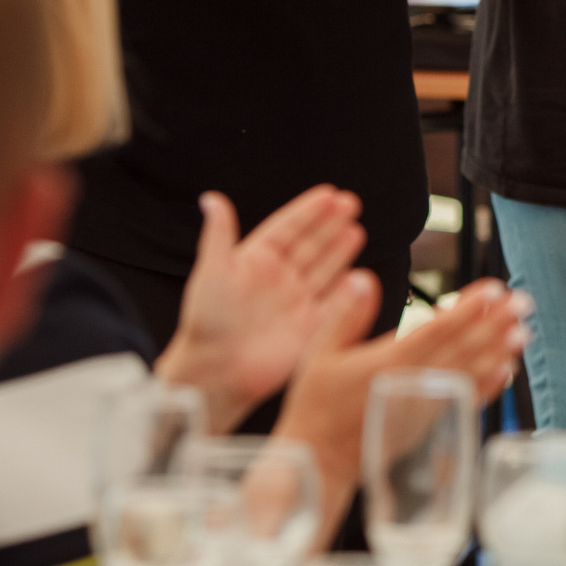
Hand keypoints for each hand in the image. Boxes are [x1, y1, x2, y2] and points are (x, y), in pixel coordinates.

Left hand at [155, 186, 365, 432]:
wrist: (217, 371)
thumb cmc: (207, 322)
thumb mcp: (212, 271)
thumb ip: (219, 234)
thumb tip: (210, 198)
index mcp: (255, 263)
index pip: (287, 229)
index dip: (307, 212)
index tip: (328, 193)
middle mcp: (279, 280)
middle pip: (311, 245)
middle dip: (330, 225)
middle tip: (350, 203)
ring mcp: (296, 303)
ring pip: (325, 269)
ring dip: (341, 250)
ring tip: (356, 230)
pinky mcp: (311, 327)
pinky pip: (334, 303)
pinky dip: (347, 288)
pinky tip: (358, 272)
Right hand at [272, 274, 529, 546]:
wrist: (318, 460)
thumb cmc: (317, 406)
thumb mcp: (320, 354)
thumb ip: (345, 315)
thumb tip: (362, 279)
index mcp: (388, 364)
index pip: (437, 330)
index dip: (467, 309)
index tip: (493, 289)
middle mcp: (413, 385)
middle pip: (462, 349)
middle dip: (495, 324)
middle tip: (523, 302)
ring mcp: (425, 407)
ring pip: (469, 374)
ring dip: (498, 351)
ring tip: (524, 332)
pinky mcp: (429, 425)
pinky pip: (464, 402)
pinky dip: (488, 386)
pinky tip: (507, 371)